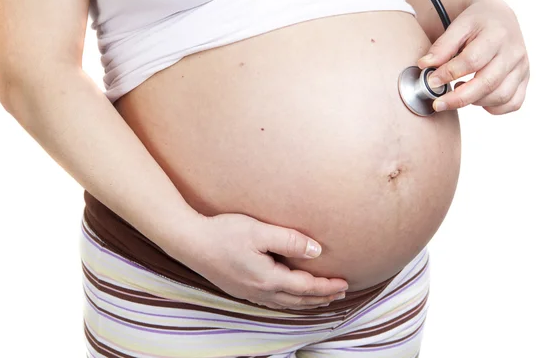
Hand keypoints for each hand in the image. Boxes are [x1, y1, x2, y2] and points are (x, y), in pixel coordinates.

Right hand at [182, 212, 348, 309]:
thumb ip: (289, 240)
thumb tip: (317, 251)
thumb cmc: (224, 232)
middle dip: (321, 298)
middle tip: (339, 293)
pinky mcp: (239, 289)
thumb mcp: (259, 230)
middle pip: (298, 301)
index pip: (306, 287)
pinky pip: (271, 303)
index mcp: (268, 278)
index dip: (327, 286)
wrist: (190, 242)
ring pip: (285, 305)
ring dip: (305, 303)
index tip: (345, 283)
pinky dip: (288, 303)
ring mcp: (248, 293)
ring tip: (320, 299)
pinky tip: (287, 298)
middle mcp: (260, 291)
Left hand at [418, 0, 529, 114]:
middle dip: (459, 98)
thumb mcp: (458, 26)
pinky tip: (477, 98)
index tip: (431, 82)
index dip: (449, 74)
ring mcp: (522, 67)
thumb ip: (442, 46)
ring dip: (475, 101)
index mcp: (497, 34)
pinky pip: (513, 103)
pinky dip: (494, 108)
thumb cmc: (476, 22)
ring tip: (458, 90)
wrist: (500, 17)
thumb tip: (425, 65)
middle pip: (487, 83)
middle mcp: (514, 52)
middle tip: (438, 104)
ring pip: (501, 96)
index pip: (472, 60)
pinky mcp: (525, 79)